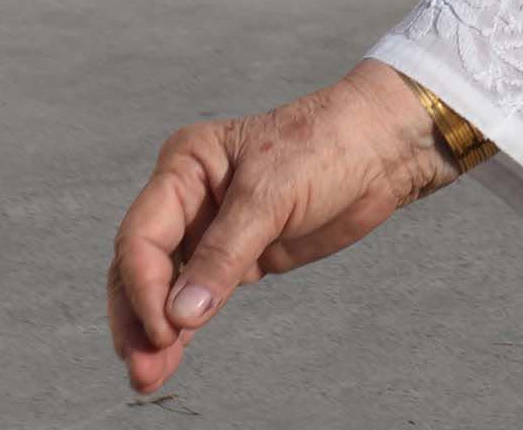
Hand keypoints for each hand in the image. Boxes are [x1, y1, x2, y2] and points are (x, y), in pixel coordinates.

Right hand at [104, 60, 452, 394]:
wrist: (385, 148)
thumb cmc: (328, 145)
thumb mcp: (272, 195)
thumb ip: (224, 255)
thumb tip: (182, 314)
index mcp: (186, 166)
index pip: (143, 236)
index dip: (144, 287)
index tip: (163, 328)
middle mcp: (189, 198)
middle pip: (143, 267)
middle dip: (138, 318)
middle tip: (141, 368)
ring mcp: (212, 231)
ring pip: (165, 287)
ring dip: (155, 331)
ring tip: (149, 378)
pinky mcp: (241, 257)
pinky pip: (200, 295)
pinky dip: (186, 325)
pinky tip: (171, 357)